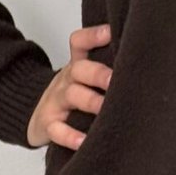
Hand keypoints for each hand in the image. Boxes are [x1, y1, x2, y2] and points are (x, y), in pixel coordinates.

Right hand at [26, 23, 112, 148]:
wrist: (34, 114)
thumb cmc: (72, 94)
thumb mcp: (83, 76)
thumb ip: (105, 65)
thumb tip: (140, 57)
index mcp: (77, 66)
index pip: (80, 43)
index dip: (93, 36)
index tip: (111, 33)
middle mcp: (67, 80)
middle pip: (79, 69)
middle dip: (98, 73)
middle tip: (116, 80)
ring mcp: (57, 101)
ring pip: (71, 96)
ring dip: (90, 101)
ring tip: (105, 109)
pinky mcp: (48, 125)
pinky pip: (57, 130)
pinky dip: (69, 136)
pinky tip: (84, 141)